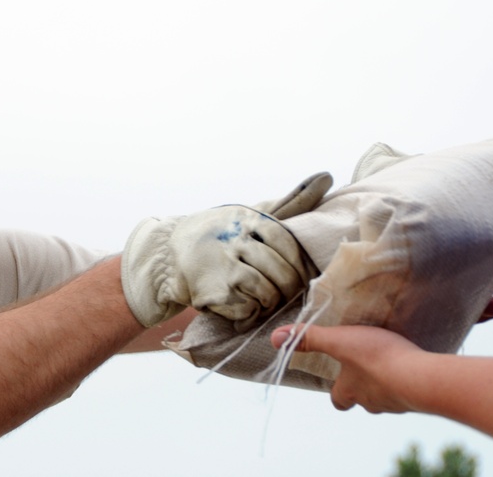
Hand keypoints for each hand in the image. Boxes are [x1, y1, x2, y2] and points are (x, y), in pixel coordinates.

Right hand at [121, 172, 331, 327]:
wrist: (166, 255)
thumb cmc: (217, 236)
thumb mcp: (247, 214)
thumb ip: (287, 203)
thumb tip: (327, 178)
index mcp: (247, 218)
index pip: (287, 243)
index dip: (299, 264)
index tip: (300, 274)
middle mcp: (235, 240)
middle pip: (281, 272)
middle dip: (288, 289)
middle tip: (283, 294)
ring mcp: (223, 267)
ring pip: (268, 293)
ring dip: (270, 303)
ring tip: (263, 301)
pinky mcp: (213, 293)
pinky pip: (248, 309)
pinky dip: (251, 314)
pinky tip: (244, 307)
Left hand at [271, 323, 424, 413]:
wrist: (421, 378)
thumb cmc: (376, 359)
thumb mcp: (339, 341)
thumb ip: (310, 338)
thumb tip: (275, 338)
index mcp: (350, 390)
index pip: (337, 399)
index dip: (337, 391)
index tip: (338, 382)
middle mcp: (372, 402)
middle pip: (363, 399)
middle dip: (364, 386)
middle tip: (368, 368)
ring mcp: (398, 402)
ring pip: (388, 396)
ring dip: (387, 382)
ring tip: (392, 364)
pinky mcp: (420, 398)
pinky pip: (411, 391)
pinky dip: (409, 381)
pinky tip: (414, 368)